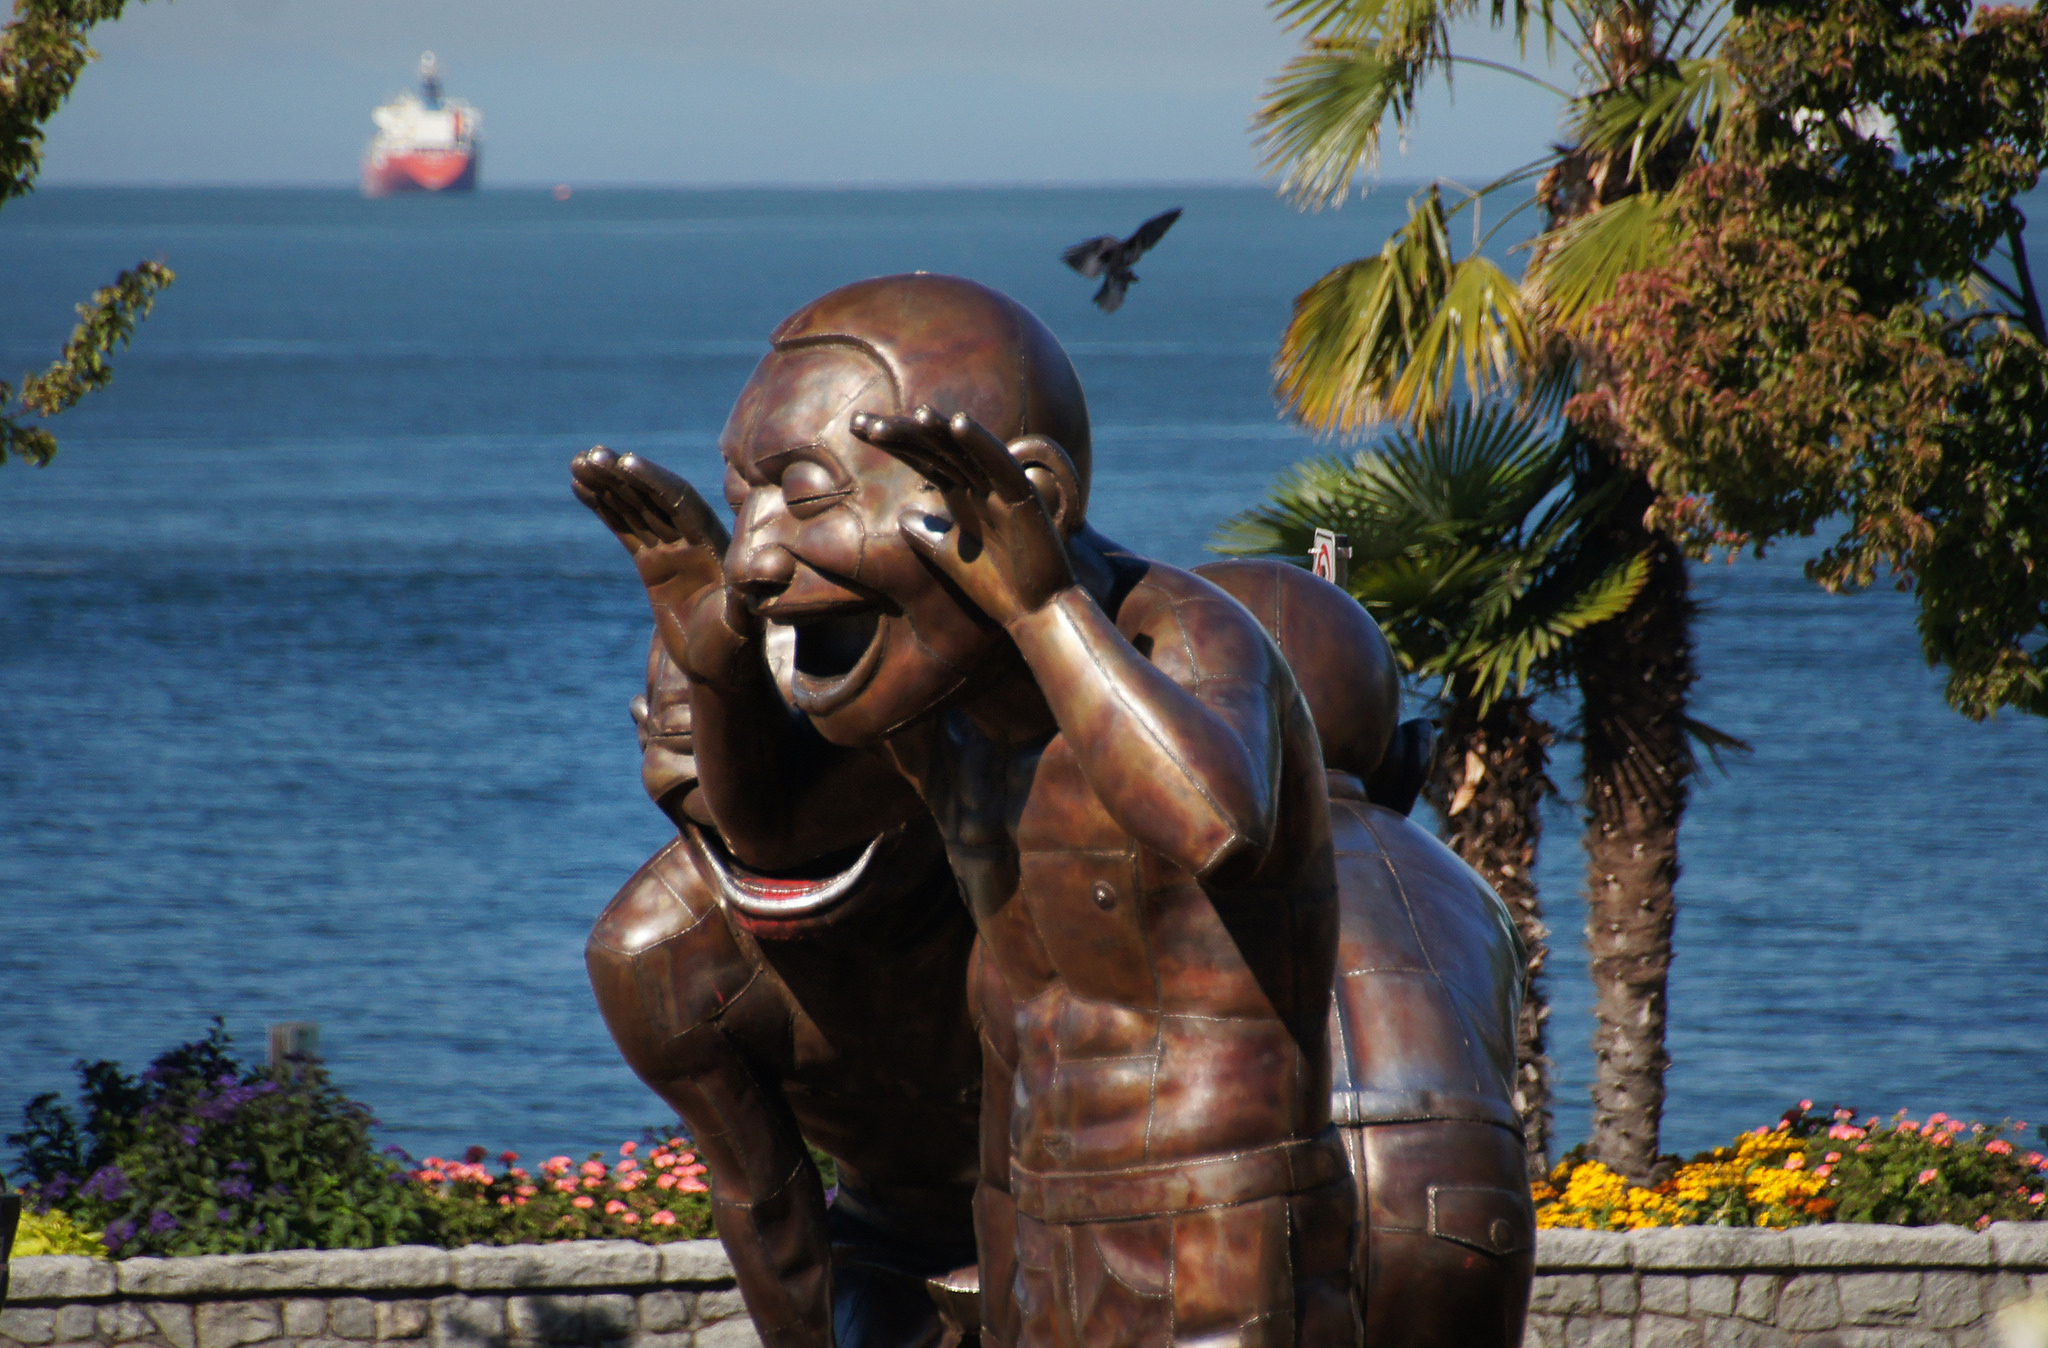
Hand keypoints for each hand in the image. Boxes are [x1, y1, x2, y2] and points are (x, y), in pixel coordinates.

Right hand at [571, 447, 755, 678]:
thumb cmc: (736, 650)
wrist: (721, 670)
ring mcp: (672, 549)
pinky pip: (625, 529)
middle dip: (624, 476)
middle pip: (655, 497)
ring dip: (608, 484)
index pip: (681, 503)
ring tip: (578, 461)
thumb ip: (743, 601)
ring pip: (636, 507)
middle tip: (591, 456)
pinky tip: (581, 487)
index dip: (654, 482)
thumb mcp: (740, 627)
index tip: (625, 464)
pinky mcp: (653, 564)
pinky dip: (604, 508)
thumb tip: (751, 580)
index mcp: (714, 545)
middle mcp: (693, 539)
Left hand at [849, 406, 1075, 627]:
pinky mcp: (1023, 496)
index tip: (856, 427)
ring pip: (965, 449)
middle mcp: (980, 484)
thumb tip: (900, 517)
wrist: (1033, 613)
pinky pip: (999, 463)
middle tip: (861, 421)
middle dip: (901, 431)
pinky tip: (958, 423)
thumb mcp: (948, 557)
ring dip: (938, 430)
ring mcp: (1001, 487)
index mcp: (962, 493)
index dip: (892, 440)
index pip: (922, 456)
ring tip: (911, 414)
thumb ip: (926, 535)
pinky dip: (980, 442)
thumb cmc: (996, 587)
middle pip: (936, 447)